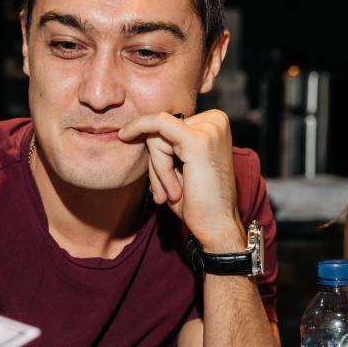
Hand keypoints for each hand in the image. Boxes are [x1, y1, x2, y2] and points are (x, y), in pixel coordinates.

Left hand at [119, 110, 244, 251]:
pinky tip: (134, 149)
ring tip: (171, 194)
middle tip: (163, 194)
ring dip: (157, 171)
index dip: (158, 155)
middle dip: (156, 163)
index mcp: (212, 124)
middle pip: (162, 129)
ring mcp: (209, 129)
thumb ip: (165, 145)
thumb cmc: (197, 200)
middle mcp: (214, 121)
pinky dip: (142, 136)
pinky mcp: (198, 141)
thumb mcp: (179, 166)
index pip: (169, 126)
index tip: (158, 182)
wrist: (217, 225)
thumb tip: (130, 128)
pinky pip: (156, 126)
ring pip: (156, 135)